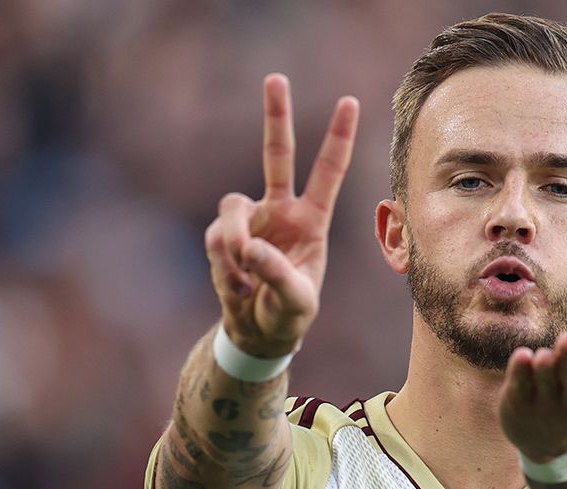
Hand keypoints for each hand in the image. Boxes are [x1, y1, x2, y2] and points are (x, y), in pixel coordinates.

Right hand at [204, 74, 358, 356]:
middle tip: (277, 78)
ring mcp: (250, 221)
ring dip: (234, 244)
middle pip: (277, 155)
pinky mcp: (222, 237)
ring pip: (231, 209)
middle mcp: (281, 211)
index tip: (349, 101)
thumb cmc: (289, 315)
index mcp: (312, 220)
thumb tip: (249, 245)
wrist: (258, 332)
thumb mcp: (297, 301)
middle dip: (276, 116)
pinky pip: (216, 241)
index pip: (328, 173)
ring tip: (246, 279)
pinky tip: (238, 288)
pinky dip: (225, 267)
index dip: (338, 138)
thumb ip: (278, 273)